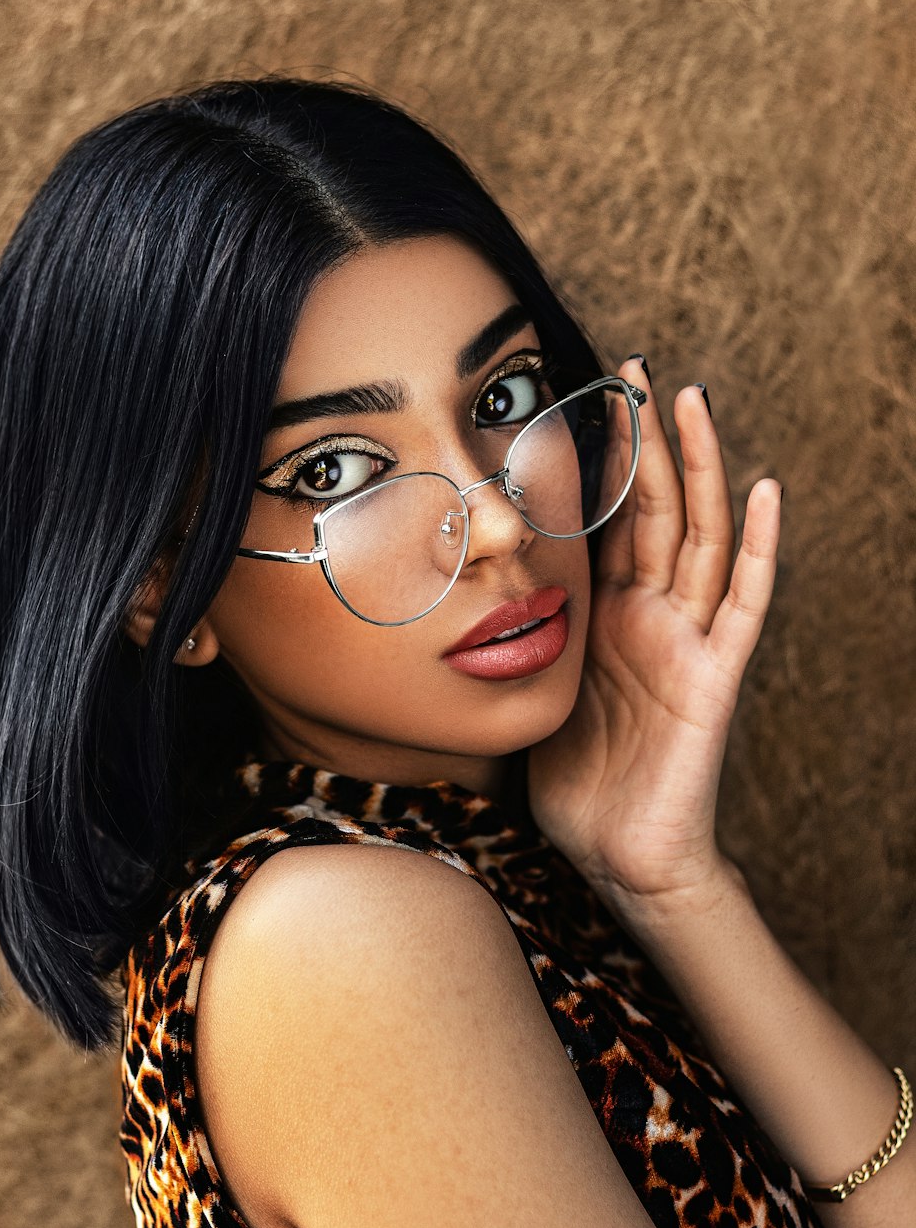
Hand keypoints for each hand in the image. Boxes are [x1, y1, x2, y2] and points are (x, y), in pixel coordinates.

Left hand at [528, 358, 781, 914]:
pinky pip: (744, 604)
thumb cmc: (579, 785)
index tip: (585, 397)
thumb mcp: (536, 692)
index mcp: (606, 618)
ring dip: (700, 468)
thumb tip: (463, 596)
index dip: (601, 462)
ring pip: (700, 536)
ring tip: (693, 401)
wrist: (619, 856)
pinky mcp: (714, 678)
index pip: (607, 521)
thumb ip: (524, 640)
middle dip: (645, 441)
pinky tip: (764, 492)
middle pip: (655, 510)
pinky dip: (759, 549)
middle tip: (633, 371)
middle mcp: (650, 618)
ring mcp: (687, 642)